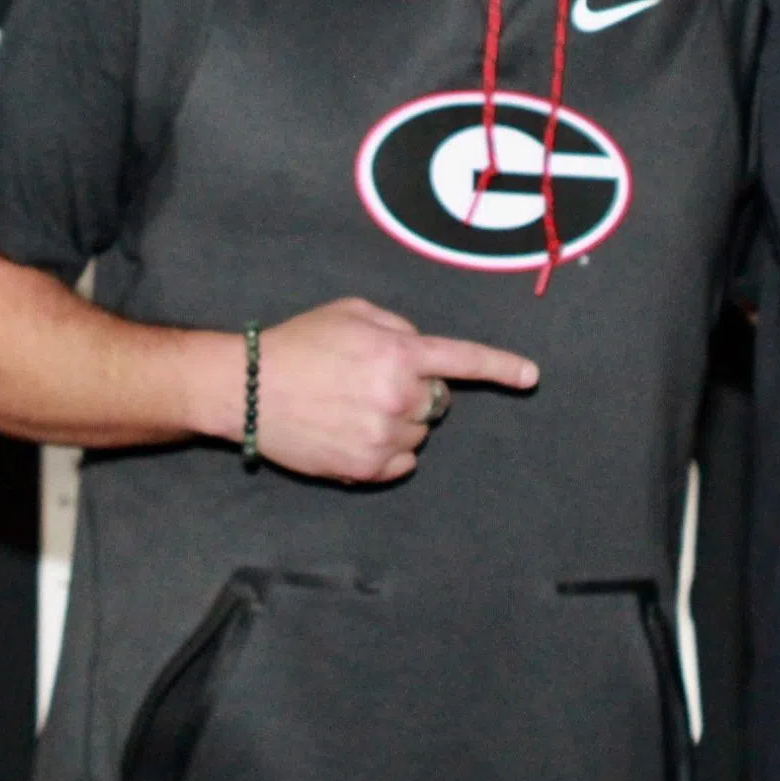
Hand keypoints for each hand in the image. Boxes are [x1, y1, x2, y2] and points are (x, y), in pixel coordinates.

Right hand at [249, 297, 536, 481]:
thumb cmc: (299, 343)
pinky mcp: (365, 468)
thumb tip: (421, 349)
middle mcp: (399, 397)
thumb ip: (397, 327)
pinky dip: (388, 452)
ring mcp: (383, 436)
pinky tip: (353, 433)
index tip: (530, 376)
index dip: (501, 367)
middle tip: (374, 382)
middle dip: (418, 391)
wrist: (249, 388)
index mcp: (399, 353)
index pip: (463, 360)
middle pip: (438, 402)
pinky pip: (402, 464)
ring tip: (352, 407)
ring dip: (399, 422)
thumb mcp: (351, 312)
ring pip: (419, 434)